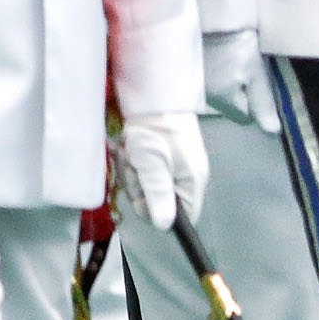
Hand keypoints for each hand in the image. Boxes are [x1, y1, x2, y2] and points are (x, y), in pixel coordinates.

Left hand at [118, 108, 206, 228]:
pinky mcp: (159, 153)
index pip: (184, 216)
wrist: (152, 94)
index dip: (159, 212)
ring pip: (146, 183)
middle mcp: (184, 175)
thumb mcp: (153, 165)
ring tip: (129, 149)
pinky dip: (131, 158)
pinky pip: (142, 167)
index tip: (142, 197)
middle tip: (133, 164)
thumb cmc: (155, 130)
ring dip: (132, 168)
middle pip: (158, 200)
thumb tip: (164, 226)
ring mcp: (172, 164)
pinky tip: (127, 145)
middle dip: (139, 185)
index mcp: (191, 181)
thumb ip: (158, 196)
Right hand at [199, 27, 263, 128]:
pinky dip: (216, 74)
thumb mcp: (256, 72)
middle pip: (230, 106)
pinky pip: (208, 81)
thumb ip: (263, 102)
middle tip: (250, 74)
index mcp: (223, 100)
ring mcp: (195, 83)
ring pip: (219, 94)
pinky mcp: (189, 70)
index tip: (262, 87)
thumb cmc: (236, 46)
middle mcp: (205, 97)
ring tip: (236, 64)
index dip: (256, 106)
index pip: (244, 117)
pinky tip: (222, 60)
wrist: (209, 16)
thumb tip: (273, 132)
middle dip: (241, 95)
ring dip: (228, 84)